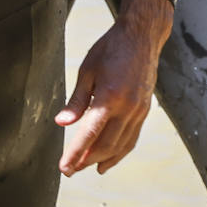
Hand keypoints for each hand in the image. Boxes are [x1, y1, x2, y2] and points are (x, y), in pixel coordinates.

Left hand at [56, 0, 172, 174]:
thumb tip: (62, 123)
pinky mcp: (145, 111)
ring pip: (121, 145)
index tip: (65, 167)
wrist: (141, 37)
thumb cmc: (110, 49)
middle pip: (106, 145)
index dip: (76, 153)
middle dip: (87, 160)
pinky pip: (132, 138)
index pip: (89, 133)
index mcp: (109, 96)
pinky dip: (120, 152)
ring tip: (87, 168)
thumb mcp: (88, 70)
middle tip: (71, 170)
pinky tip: (109, 159)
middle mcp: (127, 108)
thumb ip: (76, 100)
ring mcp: (138, 111)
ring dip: (103, 160)